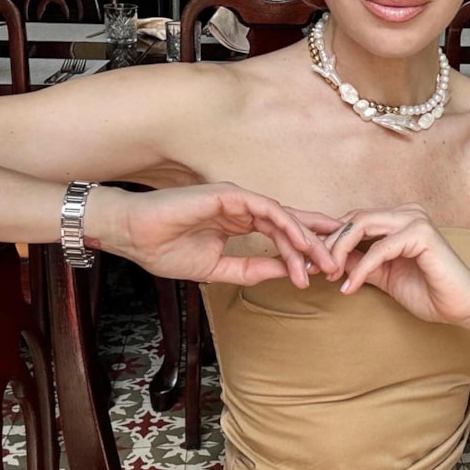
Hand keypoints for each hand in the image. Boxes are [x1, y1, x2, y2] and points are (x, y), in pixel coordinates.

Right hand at [88, 182, 341, 285]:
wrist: (133, 237)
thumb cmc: (166, 250)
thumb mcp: (218, 269)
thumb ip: (251, 269)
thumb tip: (284, 272)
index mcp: (241, 224)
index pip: (281, 235)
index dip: (303, 251)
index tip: (322, 273)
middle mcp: (244, 209)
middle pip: (290, 225)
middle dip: (315, 246)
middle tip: (336, 266)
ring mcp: (238, 200)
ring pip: (283, 218)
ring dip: (305, 240)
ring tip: (323, 261)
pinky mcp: (230, 195)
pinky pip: (267, 209)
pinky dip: (287, 225)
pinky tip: (301, 242)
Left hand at [325, 204, 469, 328]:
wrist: (460, 307)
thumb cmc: (427, 291)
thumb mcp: (383, 276)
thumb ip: (359, 263)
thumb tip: (328, 260)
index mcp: (398, 219)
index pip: (354, 221)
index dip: (330, 240)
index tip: (309, 262)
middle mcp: (406, 213)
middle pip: (353, 219)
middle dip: (329, 244)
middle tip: (313, 269)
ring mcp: (415, 220)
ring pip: (362, 226)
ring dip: (340, 251)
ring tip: (329, 276)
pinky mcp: (421, 234)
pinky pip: (380, 248)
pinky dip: (362, 268)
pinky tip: (349, 287)